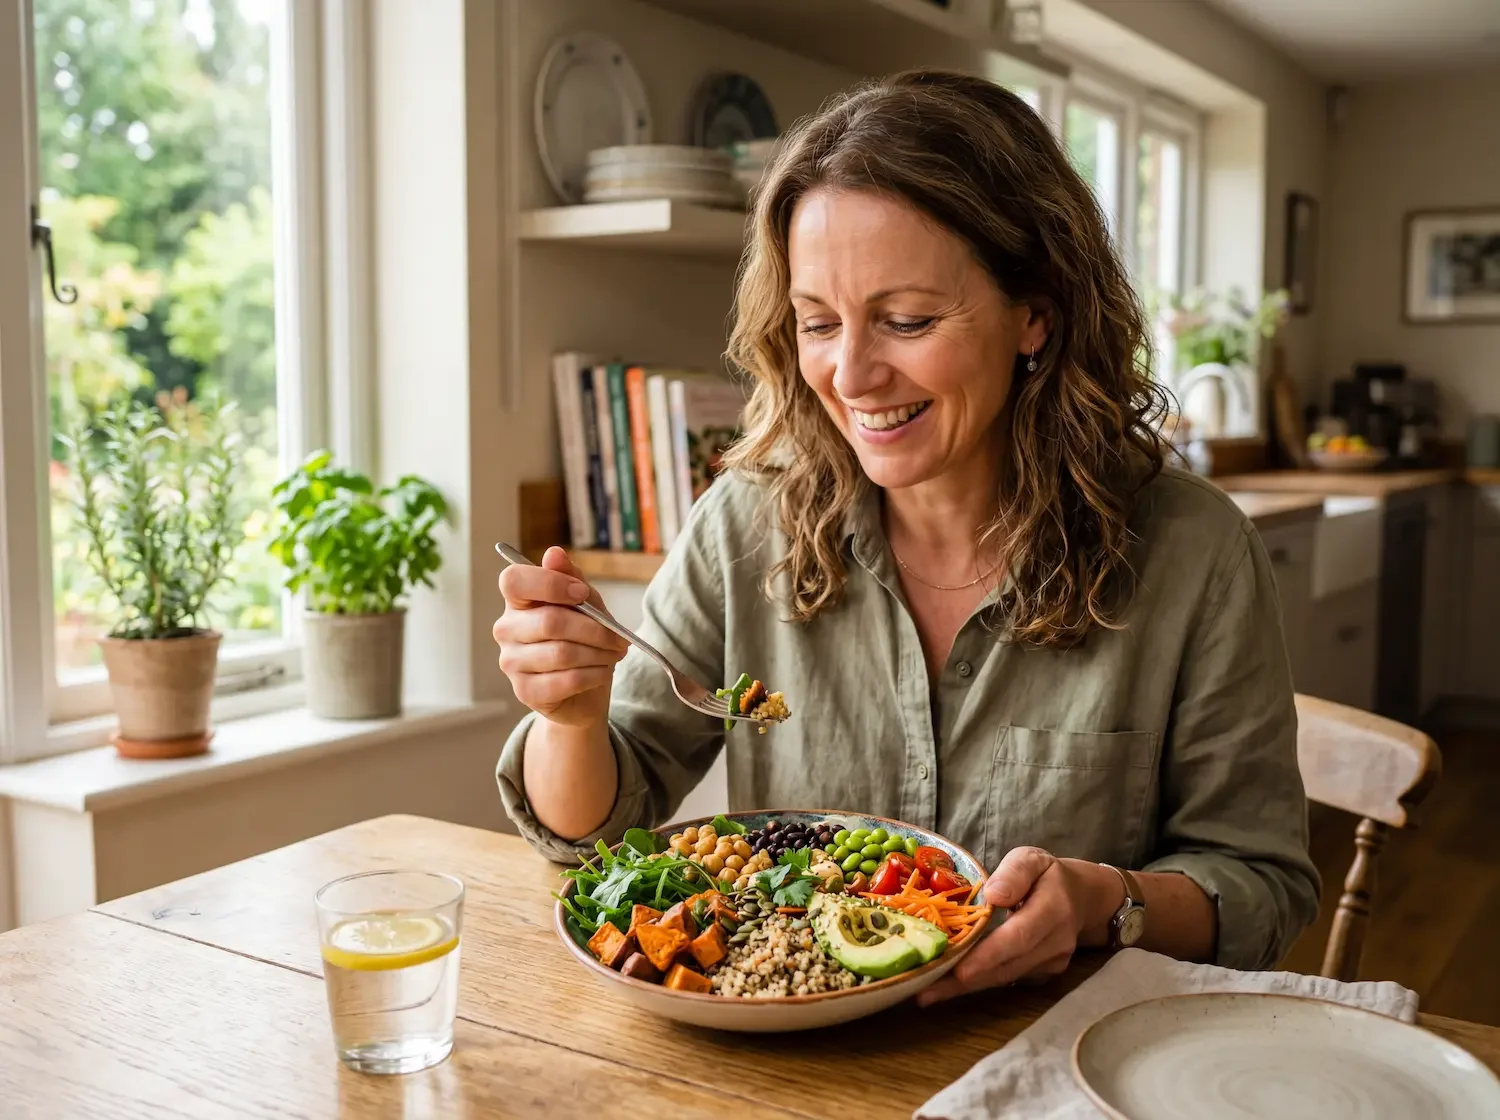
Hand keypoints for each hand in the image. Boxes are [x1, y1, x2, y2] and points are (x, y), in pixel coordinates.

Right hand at [493, 546, 628, 726]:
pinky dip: (594, 675)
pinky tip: (601, 672)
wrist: (583, 691)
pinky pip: (567, 680)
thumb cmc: (582, 639)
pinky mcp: (525, 691)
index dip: (551, 584)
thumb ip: (571, 578)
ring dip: (599, 654)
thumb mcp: (585, 604)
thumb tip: (554, 553)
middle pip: (550, 621)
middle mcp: (506, 629)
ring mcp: (511, 662)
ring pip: (562, 653)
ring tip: (613, 654)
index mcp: (517, 601)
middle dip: (595, 629)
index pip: (515, 580)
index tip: (582, 593)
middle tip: (619, 638)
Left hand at [916, 847, 1117, 1005]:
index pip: (1018, 937)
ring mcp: (1051, 964)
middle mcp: (1056, 943)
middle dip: (965, 981)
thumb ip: (1014, 873)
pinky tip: (947, 983)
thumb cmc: (1048, 875)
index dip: (988, 956)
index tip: (959, 970)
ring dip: (965, 987)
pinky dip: (977, 981)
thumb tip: (994, 895)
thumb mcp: (1031, 859)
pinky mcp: (1042, 974)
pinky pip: (1006, 978)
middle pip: (1006, 966)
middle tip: (925, 990)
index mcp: (1054, 909)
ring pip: (1003, 978)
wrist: (1081, 899)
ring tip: (926, 991)